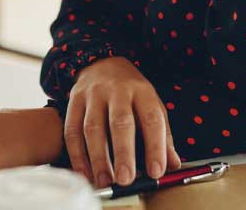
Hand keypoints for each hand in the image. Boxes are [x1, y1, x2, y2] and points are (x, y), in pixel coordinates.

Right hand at [65, 57, 181, 187]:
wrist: (102, 63)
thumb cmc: (131, 93)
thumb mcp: (151, 106)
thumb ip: (162, 136)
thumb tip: (173, 165)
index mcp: (142, 91)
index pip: (152, 118)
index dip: (155, 146)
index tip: (156, 172)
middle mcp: (118, 90)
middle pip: (120, 122)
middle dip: (123, 153)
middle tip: (126, 180)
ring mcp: (93, 94)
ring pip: (93, 127)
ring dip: (98, 158)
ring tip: (105, 181)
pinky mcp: (74, 100)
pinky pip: (72, 130)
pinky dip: (76, 155)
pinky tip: (84, 173)